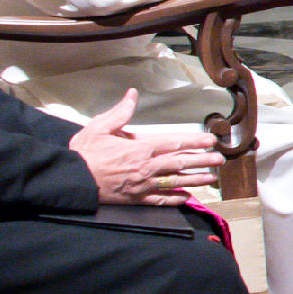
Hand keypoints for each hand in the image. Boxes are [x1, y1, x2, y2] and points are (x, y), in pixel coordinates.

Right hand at [69, 91, 221, 205]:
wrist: (71, 180)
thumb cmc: (84, 153)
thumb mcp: (99, 127)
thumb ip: (120, 112)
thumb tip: (132, 94)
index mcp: (140, 148)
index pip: (175, 143)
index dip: (195, 142)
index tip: (211, 140)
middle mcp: (146, 167)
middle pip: (181, 163)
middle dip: (203, 161)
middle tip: (221, 159)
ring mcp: (143, 185)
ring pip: (175, 182)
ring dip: (196, 179)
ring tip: (212, 178)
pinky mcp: (136, 198)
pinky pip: (160, 199)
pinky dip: (175, 199)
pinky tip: (187, 198)